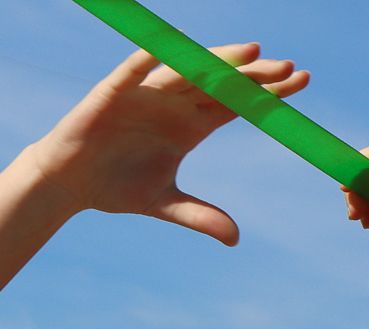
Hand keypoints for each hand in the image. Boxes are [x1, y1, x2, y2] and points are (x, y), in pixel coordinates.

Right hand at [26, 43, 308, 245]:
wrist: (67, 183)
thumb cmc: (115, 186)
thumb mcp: (163, 204)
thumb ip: (199, 216)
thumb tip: (235, 238)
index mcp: (190, 124)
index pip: (237, 103)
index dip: (268, 92)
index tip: (302, 83)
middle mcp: (174, 103)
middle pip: (221, 82)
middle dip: (254, 75)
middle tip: (288, 68)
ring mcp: (145, 94)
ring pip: (188, 71)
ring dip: (217, 62)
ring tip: (251, 54)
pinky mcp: (113, 92)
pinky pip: (134, 71)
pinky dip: (150, 61)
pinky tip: (174, 49)